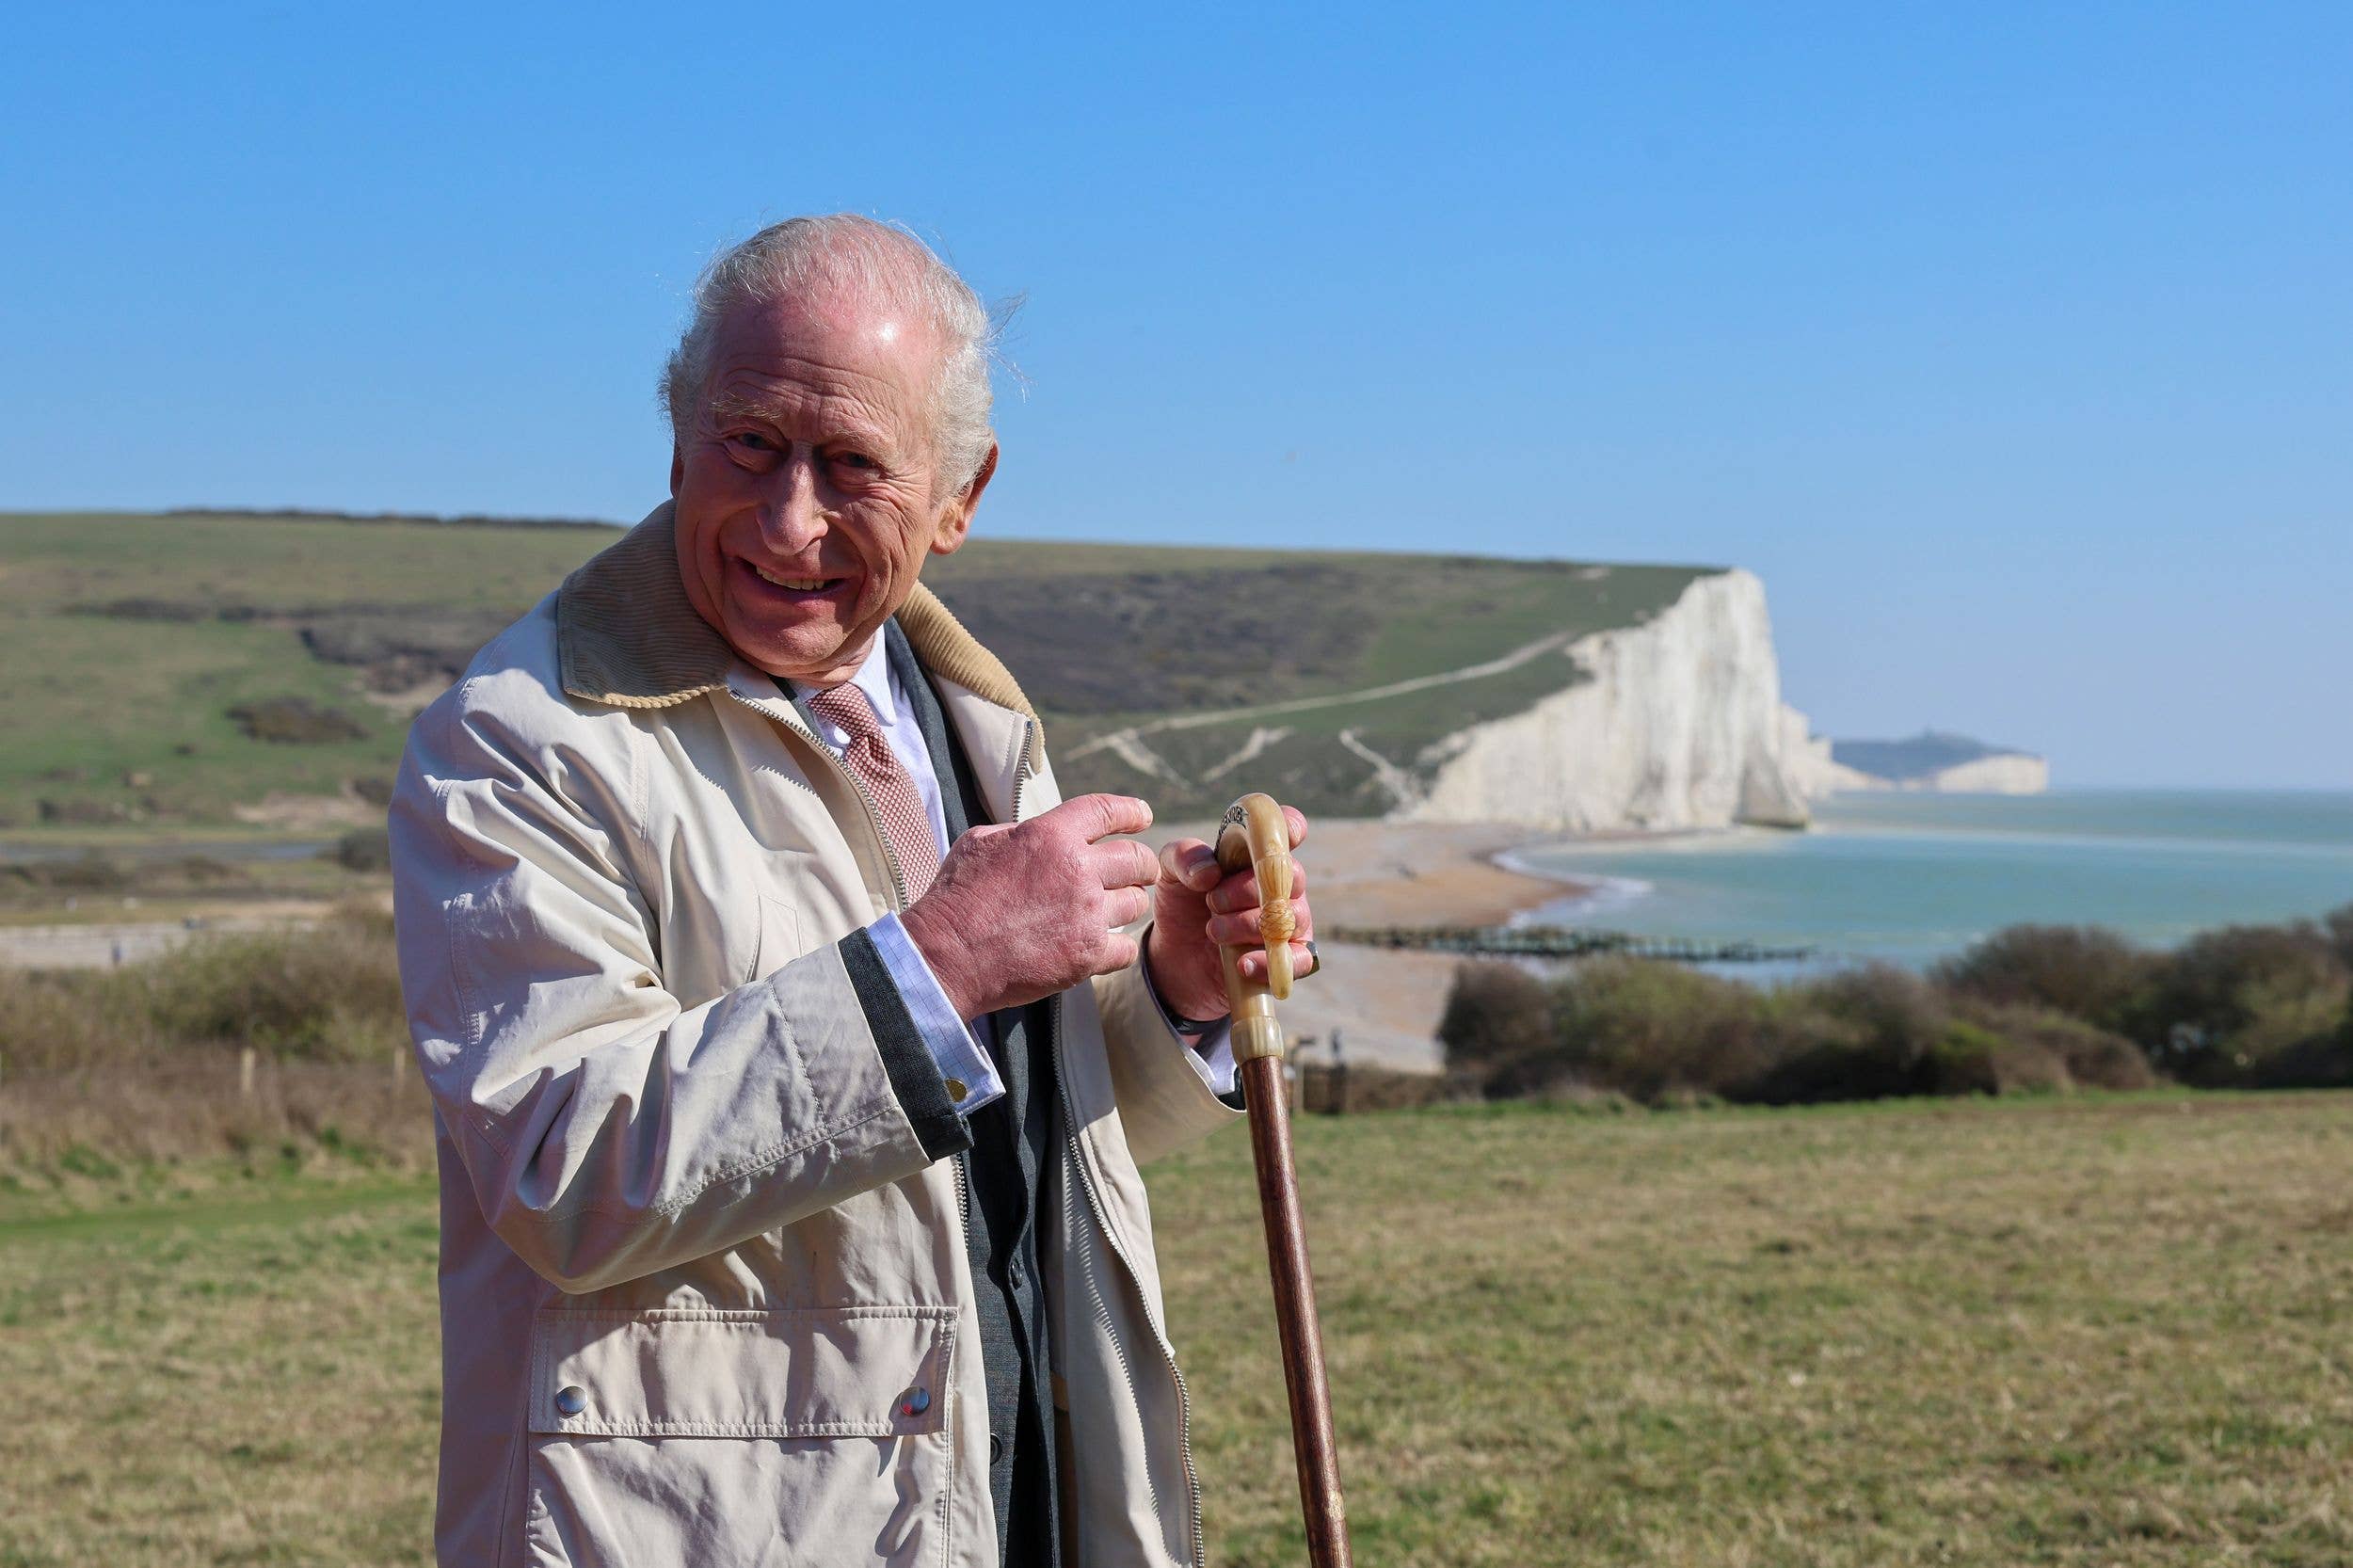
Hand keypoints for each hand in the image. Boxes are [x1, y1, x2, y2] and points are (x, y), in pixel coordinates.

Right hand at [901, 793, 1161, 1018]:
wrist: (946, 956)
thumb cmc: (956, 898)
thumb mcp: (980, 842)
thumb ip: (1020, 832)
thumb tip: (1039, 832)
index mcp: (1051, 835)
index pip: (1108, 811)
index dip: (1132, 811)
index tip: (1143, 816)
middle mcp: (1077, 869)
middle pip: (1136, 859)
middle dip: (1141, 865)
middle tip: (1138, 873)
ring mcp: (1086, 913)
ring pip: (1136, 903)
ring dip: (1127, 905)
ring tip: (1112, 911)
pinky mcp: (1087, 955)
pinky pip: (1126, 947)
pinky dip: (1118, 947)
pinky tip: (1103, 946)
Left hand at [1144, 806, 1315, 1022]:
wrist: (1178, 956)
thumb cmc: (1184, 904)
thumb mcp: (1171, 874)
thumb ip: (1184, 857)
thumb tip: (1211, 872)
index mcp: (1257, 852)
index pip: (1287, 828)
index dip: (1287, 827)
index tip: (1268, 839)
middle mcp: (1280, 882)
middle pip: (1289, 875)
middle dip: (1247, 889)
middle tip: (1212, 901)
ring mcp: (1289, 920)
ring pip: (1291, 917)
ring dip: (1248, 924)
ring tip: (1213, 931)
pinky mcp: (1289, 958)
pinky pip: (1299, 959)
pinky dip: (1270, 961)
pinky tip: (1242, 964)